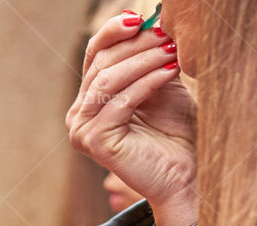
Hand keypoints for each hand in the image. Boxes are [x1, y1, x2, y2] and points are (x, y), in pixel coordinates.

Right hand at [67, 12, 196, 225]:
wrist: (183, 173)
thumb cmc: (174, 131)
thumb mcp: (160, 82)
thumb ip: (148, 56)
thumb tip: (147, 17)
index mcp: (88, 100)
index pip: (95, 54)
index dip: (115, 30)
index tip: (143, 16)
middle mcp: (78, 116)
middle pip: (101, 64)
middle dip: (136, 45)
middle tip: (167, 34)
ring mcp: (82, 131)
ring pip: (108, 80)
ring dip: (143, 60)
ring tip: (172, 50)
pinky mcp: (94, 143)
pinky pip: (119, 102)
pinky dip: (146, 82)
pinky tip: (169, 72)